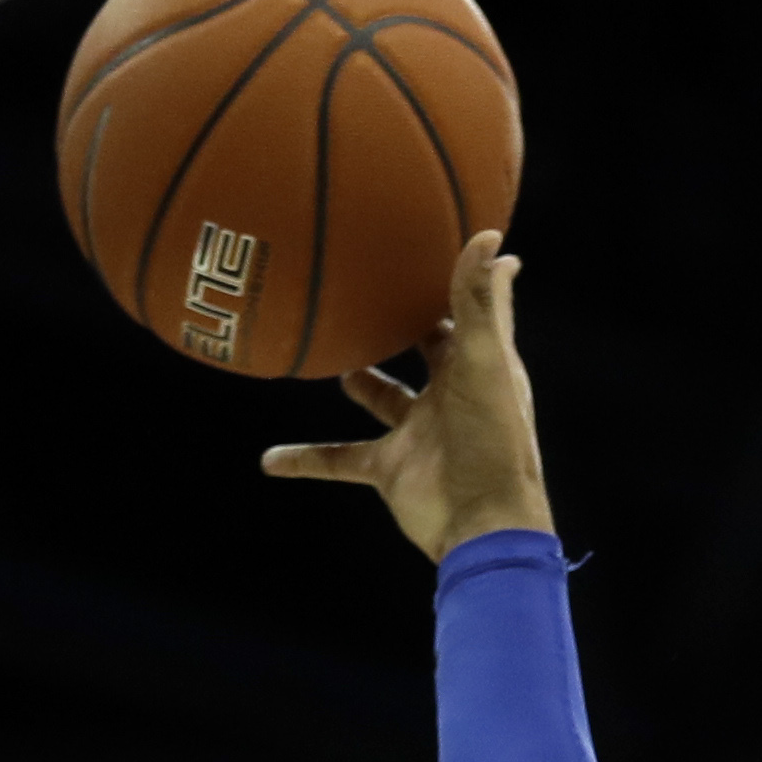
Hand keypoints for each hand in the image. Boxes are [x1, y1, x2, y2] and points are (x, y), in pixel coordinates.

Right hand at [258, 232, 555, 559]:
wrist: (481, 526)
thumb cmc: (493, 442)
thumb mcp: (485, 363)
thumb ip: (479, 301)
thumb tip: (489, 235)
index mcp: (478, 365)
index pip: (468, 311)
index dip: (457, 278)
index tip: (438, 239)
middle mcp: (448, 394)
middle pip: (423, 346)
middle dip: (400, 321)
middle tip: (367, 284)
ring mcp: (417, 432)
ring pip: (380, 396)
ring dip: (358, 378)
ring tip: (327, 351)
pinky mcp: (390, 469)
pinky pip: (339, 459)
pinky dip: (306, 459)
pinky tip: (269, 459)